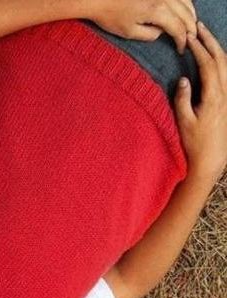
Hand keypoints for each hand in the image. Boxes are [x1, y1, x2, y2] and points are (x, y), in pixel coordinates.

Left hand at [90, 0, 197, 52]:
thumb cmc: (110, 16)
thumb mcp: (129, 32)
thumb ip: (150, 35)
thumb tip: (163, 32)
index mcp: (158, 10)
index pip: (178, 28)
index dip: (183, 40)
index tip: (182, 49)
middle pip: (186, 14)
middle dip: (191, 28)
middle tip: (191, 40)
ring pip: (186, 1)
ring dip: (191, 14)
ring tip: (191, 26)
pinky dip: (185, 3)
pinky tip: (184, 10)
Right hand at [176, 22, 226, 183]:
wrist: (210, 160)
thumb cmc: (194, 143)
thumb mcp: (183, 122)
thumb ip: (182, 99)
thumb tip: (183, 79)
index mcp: (214, 98)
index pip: (208, 66)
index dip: (199, 50)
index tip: (188, 39)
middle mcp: (225, 95)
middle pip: (222, 61)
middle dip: (210, 42)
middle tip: (198, 29)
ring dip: (217, 49)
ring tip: (206, 38)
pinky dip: (222, 62)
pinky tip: (216, 58)